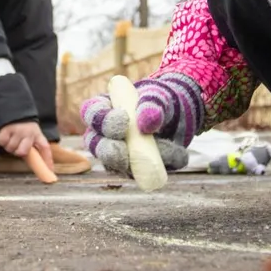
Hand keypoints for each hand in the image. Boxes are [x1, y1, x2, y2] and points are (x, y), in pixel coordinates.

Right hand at [0, 120, 52, 167]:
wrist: (14, 110)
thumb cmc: (23, 127)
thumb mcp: (32, 135)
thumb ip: (33, 148)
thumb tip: (37, 165)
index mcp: (37, 134)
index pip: (45, 148)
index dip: (47, 160)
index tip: (50, 170)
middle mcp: (29, 132)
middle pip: (22, 152)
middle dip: (18, 151)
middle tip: (17, 145)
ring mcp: (17, 130)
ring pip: (10, 148)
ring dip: (9, 145)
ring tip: (12, 137)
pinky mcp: (6, 128)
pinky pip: (1, 142)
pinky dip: (2, 140)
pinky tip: (6, 134)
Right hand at [80, 72, 202, 176]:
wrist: (179, 117)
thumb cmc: (162, 101)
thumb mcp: (160, 97)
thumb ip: (152, 104)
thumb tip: (145, 122)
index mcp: (104, 108)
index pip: (91, 112)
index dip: (101, 118)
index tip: (124, 121)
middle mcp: (103, 133)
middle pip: (95, 144)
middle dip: (108, 150)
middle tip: (124, 151)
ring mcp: (115, 153)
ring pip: (112, 164)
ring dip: (132, 162)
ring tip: (158, 153)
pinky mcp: (131, 168)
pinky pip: (136, 173)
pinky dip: (154, 168)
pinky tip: (172, 158)